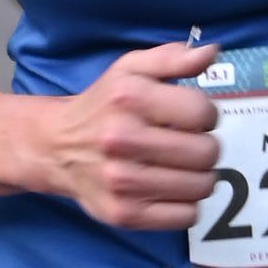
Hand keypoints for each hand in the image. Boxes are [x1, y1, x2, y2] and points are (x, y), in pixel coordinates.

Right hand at [41, 41, 222, 231]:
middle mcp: (122, 140)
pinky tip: (170, 189)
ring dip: (199, 177)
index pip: (203, 113)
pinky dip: (186, 204)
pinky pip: (185, 216)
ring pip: (200, 186)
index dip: (206, 115)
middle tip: (188, 145)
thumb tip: (211, 52)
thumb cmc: (102, 106)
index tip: (192, 119)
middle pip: (206, 153)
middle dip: (205, 147)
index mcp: (128, 98)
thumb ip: (172, 57)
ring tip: (180, 167)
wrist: (55, 147)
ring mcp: (122, 182)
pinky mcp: (123, 215)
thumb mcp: (130, 69)